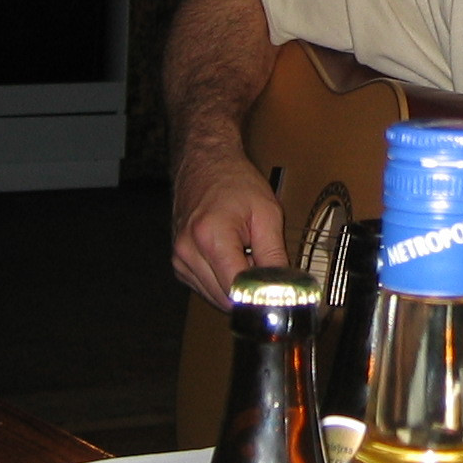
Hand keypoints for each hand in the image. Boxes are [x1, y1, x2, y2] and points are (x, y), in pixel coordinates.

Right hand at [170, 144, 287, 306]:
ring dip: (237, 287)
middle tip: (263, 265)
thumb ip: (275, 255)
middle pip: (226, 299)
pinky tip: (232, 258)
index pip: (238, 289)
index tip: (277, 291)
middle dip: (250, 290)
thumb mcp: (267, 213)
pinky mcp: (179, 265)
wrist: (205, 163)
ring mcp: (180, 260)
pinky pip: (207, 289)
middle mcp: (188, 252)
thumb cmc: (235, 182)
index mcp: (210, 237)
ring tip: (246, 256)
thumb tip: (282, 289)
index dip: (261, 294)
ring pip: (216, 298)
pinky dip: (224, 281)